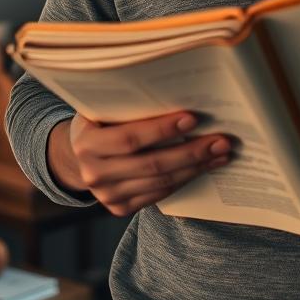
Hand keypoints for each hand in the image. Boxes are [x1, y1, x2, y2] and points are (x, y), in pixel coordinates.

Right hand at [47, 111, 233, 216]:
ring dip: (195, 168)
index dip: (162, 130)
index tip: (193, 118)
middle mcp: (94, 173)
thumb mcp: (104, 107)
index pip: (129, 138)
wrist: (78, 155)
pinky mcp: (119, 208)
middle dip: (191, 152)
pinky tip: (203, 167)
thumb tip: (178, 90)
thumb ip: (129, 104)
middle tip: (221, 141)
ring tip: (221, 153)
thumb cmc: (100, 121)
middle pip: (152, 164)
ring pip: (160, 182)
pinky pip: (159, 194)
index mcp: (87, 142)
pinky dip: (184, 179)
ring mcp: (107, 195)